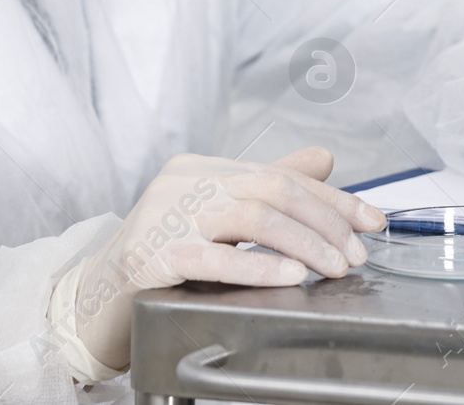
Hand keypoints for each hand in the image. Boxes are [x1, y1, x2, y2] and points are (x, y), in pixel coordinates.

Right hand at [68, 147, 385, 370]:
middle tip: (356, 254)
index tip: (371, 222)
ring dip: (304, 244)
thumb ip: (268, 185)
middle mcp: (183, 181)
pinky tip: (290, 275)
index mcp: (201, 169)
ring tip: (334, 267)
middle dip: (325, 222)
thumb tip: (324, 158)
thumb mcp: (216, 216)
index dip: (333, 198)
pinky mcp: (151, 254)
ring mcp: (164, 215)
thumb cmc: (160, 261)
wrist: (92, 304)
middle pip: (273, 190)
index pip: (282, 175)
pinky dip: (258, 265)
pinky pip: (215, 256)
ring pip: (252, 216)